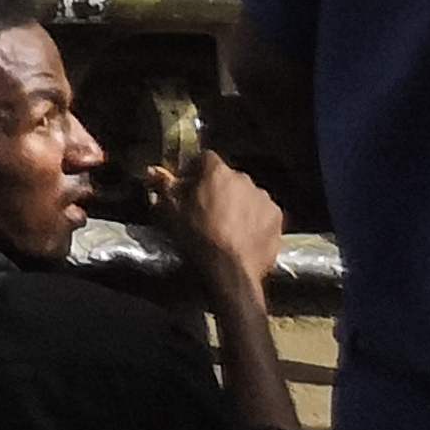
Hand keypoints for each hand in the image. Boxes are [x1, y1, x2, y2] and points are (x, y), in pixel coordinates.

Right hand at [152, 142, 287, 298]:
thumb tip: (152, 170)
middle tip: (208, 211)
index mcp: (217, 172)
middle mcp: (244, 179)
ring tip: (228, 227)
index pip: (205, 158)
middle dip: (219, 189)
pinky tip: (245, 236)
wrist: (231, 271)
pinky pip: (263, 212)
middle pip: (228, 177)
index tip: (189, 187)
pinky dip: (255, 219)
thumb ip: (164, 188)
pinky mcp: (277, 217)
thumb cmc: (199, 240)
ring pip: (247, 195)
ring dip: (238, 204)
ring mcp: (263, 197)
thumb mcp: (173, 214)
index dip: (196, 171)